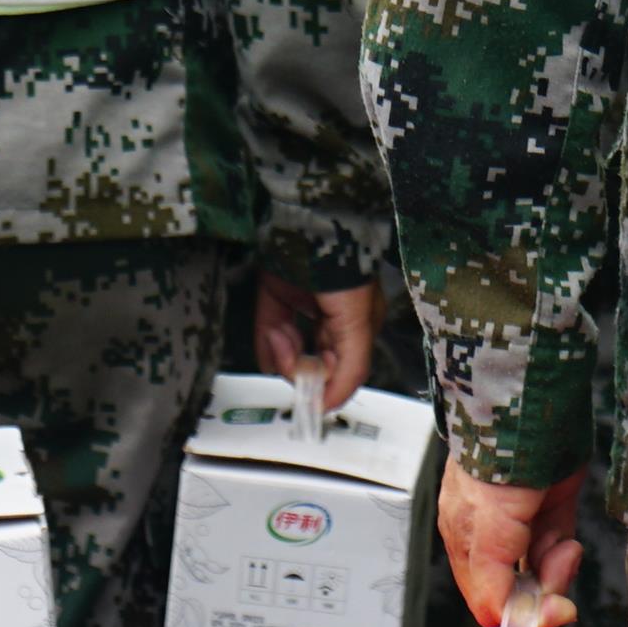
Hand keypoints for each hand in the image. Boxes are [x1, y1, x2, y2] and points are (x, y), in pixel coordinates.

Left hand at [255, 269, 379, 413]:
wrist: (308, 220)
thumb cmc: (343, 264)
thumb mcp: (357, 321)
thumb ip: (350, 367)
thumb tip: (329, 401)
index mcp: (360, 321)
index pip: (345, 369)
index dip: (329, 387)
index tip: (313, 405)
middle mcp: (332, 315)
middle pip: (313, 361)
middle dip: (302, 366)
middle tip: (294, 369)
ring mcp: (303, 302)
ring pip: (289, 347)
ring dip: (283, 350)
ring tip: (282, 336)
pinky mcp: (277, 291)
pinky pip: (269, 326)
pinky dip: (267, 339)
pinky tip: (274, 336)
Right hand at [438, 464, 585, 626]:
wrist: (527, 419)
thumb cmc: (492, 470)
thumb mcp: (483, 540)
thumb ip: (489, 587)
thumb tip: (498, 624)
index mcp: (464, 543)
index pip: (489, 599)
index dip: (518, 615)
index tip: (544, 616)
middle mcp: (492, 537)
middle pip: (520, 590)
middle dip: (543, 592)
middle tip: (557, 588)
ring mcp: (524, 524)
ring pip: (543, 572)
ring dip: (557, 570)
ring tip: (562, 549)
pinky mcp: (552, 510)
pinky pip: (559, 548)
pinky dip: (566, 555)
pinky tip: (567, 543)